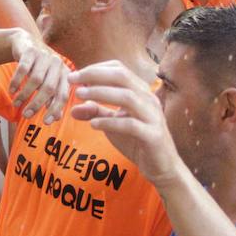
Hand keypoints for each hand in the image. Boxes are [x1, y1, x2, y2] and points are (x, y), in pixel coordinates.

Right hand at [7, 29, 70, 121]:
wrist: (26, 43)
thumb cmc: (39, 68)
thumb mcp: (48, 82)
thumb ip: (53, 98)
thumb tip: (56, 118)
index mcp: (65, 74)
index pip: (63, 95)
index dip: (55, 109)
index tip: (45, 122)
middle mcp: (57, 64)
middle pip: (49, 88)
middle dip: (36, 104)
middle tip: (26, 115)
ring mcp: (44, 56)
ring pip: (35, 80)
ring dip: (24, 95)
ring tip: (16, 104)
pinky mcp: (30, 50)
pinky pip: (22, 69)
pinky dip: (16, 82)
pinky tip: (11, 91)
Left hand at [68, 61, 186, 184]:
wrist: (162, 167)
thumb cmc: (137, 141)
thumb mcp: (113, 125)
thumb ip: (96, 113)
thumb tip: (73, 110)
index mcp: (140, 92)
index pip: (119, 69)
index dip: (95, 69)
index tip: (74, 76)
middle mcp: (149, 99)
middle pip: (122, 76)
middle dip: (95, 75)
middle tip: (72, 80)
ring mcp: (153, 117)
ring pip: (127, 97)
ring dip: (100, 93)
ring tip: (79, 95)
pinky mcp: (153, 136)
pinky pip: (131, 125)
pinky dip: (110, 122)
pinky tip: (93, 124)